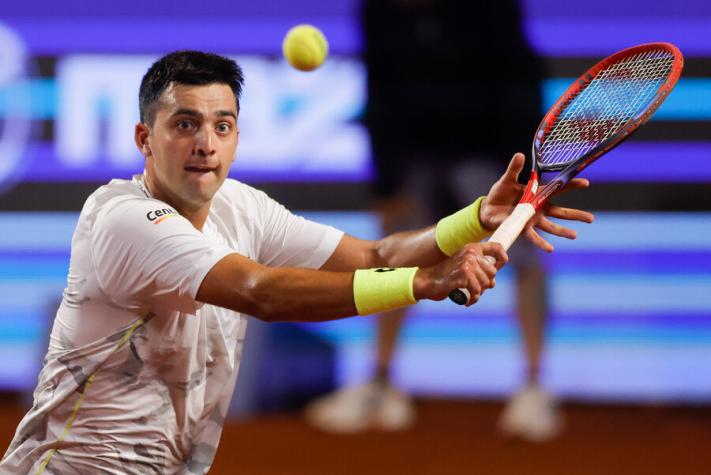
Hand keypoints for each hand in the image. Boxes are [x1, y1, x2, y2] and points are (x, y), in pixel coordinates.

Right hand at [413, 242, 507, 305]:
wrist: (428, 280)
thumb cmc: (447, 275)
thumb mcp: (464, 265)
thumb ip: (479, 268)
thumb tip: (493, 282)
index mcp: (472, 248)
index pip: (497, 248)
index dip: (503, 258)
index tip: (499, 267)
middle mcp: (470, 253)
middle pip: (492, 272)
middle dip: (486, 283)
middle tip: (474, 287)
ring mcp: (467, 264)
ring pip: (486, 283)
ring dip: (478, 292)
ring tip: (469, 294)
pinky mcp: (463, 276)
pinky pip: (477, 291)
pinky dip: (473, 299)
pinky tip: (467, 301)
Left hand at [478, 153, 594, 251]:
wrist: (487, 209)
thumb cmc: (499, 194)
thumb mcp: (507, 179)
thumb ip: (514, 169)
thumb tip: (520, 155)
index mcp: (537, 194)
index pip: (558, 189)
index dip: (571, 185)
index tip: (586, 182)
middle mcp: (538, 209)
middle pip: (561, 212)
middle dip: (576, 215)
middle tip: (591, 219)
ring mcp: (532, 220)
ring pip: (551, 226)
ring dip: (563, 231)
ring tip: (575, 235)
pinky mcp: (522, 228)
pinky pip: (533, 237)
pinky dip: (542, 243)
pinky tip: (551, 248)